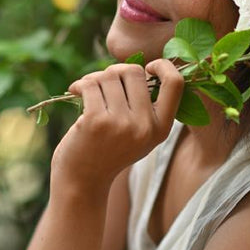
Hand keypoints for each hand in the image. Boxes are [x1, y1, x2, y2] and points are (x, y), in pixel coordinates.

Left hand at [50, 59, 183, 189]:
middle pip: (134, 72)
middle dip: (114, 72)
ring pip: (109, 75)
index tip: (147, 67)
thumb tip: (141, 66)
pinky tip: (74, 92)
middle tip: (103, 84)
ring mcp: (121, 124)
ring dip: (94, 79)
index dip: (162, 66)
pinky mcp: (96, 121)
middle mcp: (145, 126)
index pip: (175, 84)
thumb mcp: (138, 134)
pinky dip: (80, 84)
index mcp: (161, 129)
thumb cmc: (108, 151)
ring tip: (87, 91)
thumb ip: (145, 106)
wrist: (82, 182)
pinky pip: (90, 84)